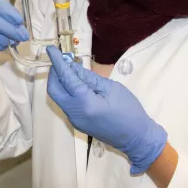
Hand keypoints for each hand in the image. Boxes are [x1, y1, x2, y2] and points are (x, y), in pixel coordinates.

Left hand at [46, 46, 167, 174]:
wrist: (136, 138)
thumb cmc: (129, 110)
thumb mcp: (111, 88)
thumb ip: (89, 78)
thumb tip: (72, 67)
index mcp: (84, 103)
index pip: (65, 78)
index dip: (57, 62)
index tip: (50, 49)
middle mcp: (74, 113)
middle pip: (54, 90)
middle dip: (55, 73)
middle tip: (63, 60)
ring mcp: (74, 120)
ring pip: (58, 97)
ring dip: (61, 82)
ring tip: (72, 70)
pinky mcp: (77, 123)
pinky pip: (66, 104)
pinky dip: (67, 91)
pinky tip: (78, 84)